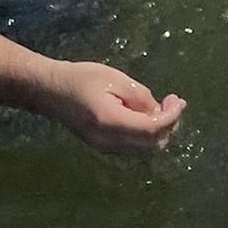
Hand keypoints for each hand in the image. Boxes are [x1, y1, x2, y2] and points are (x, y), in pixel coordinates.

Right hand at [36, 62, 185, 155]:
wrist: (49, 90)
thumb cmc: (82, 78)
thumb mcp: (116, 80)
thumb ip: (141, 97)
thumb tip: (159, 112)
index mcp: (111, 122)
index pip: (152, 129)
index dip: (172, 117)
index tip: (179, 100)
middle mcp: (107, 141)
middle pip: (152, 145)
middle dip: (169, 125)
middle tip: (173, 102)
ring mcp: (103, 146)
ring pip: (144, 148)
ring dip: (159, 130)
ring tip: (163, 106)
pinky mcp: (101, 145)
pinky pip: (132, 146)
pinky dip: (146, 133)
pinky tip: (147, 115)